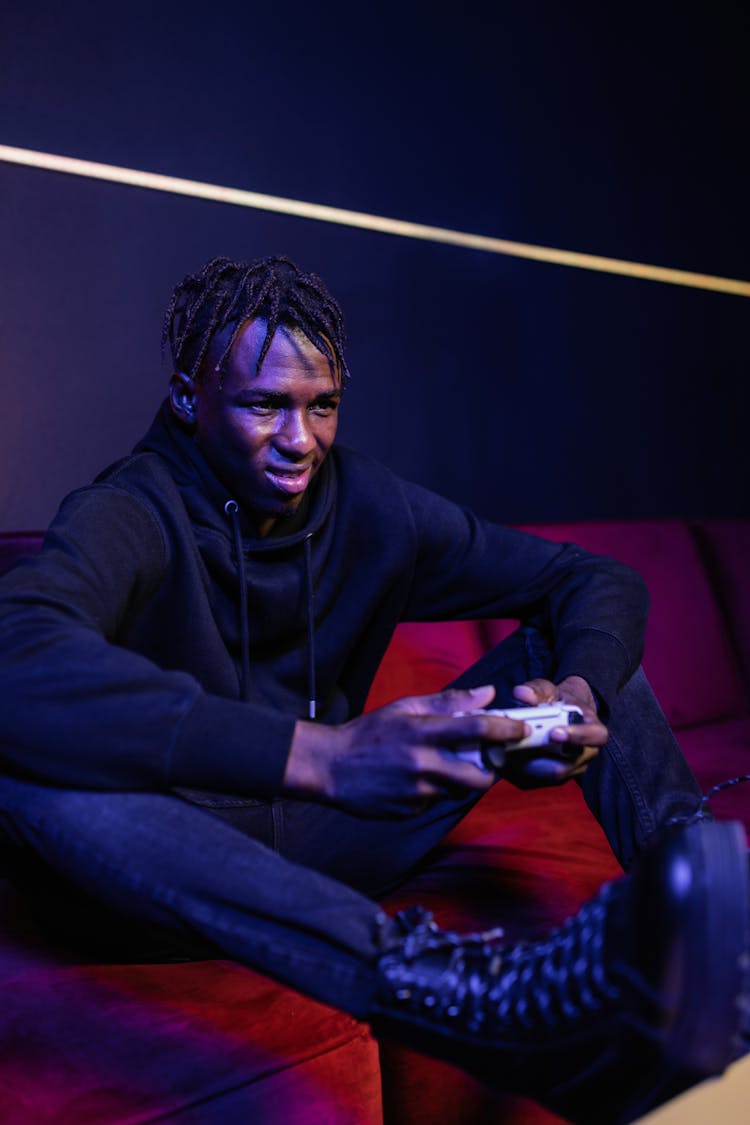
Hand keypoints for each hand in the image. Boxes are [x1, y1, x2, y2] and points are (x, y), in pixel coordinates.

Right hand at [283, 684, 532, 817]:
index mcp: (422, 732)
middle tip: (487, 761)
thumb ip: (449, 702)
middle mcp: (422, 763)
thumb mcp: (405, 708)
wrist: (329, 767)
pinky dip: (434, 792)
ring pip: (458, 791)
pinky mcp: (408, 811)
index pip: (475, 729)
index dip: (504, 729)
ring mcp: (415, 792)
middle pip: (478, 776)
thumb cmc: (369, 733)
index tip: (520, 729)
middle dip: (490, 772)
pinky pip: (435, 803)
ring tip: (441, 766)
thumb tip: (488, 693)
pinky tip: (414, 781)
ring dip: (460, 781)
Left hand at [502, 675, 605, 788]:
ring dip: (524, 766)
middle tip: (518, 746)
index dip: (576, 736)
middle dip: (540, 759)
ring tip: (505, 751)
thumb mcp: (548, 689)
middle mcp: (584, 755)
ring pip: (545, 777)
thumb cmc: (557, 700)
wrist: (560, 714)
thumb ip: (537, 690)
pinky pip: (532, 781)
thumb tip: (523, 694)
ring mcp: (567, 771)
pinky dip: (516, 771)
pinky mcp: (547, 780)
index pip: (594, 736)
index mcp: (593, 730)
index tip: (554, 733)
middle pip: (565, 766)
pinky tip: (502, 758)